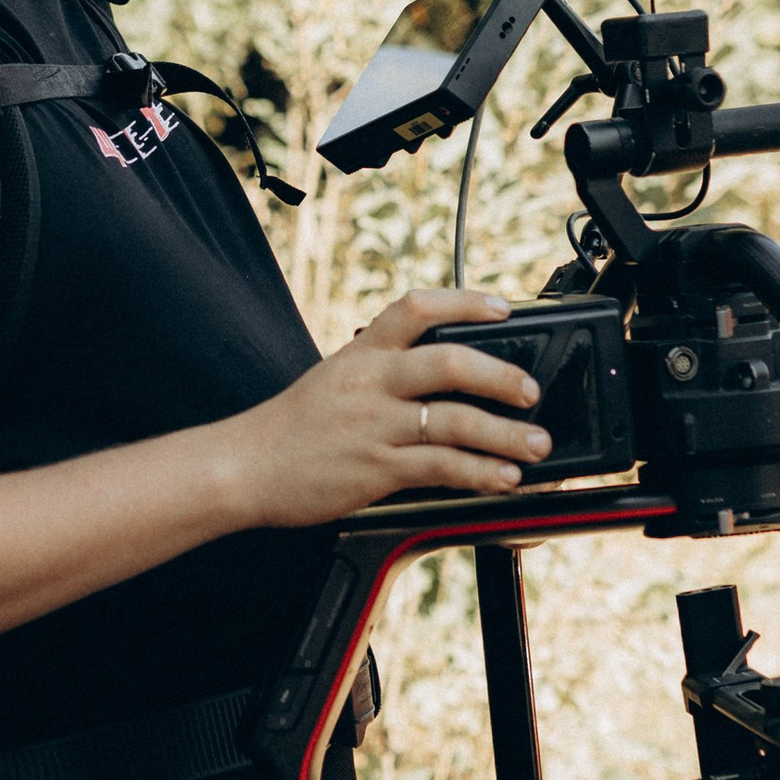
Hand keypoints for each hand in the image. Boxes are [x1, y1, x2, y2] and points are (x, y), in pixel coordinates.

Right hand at [220, 288, 548, 529]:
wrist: (243, 466)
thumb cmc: (291, 428)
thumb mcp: (336, 379)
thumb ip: (386, 374)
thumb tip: (448, 380)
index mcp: (360, 351)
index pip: (416, 308)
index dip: (464, 302)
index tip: (502, 307)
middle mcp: (370, 381)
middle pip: (448, 362)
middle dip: (500, 376)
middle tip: (532, 390)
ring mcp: (373, 425)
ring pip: (453, 420)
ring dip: (504, 434)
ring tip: (535, 444)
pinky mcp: (374, 468)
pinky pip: (439, 467)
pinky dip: (479, 473)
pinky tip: (502, 478)